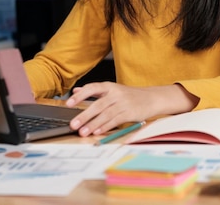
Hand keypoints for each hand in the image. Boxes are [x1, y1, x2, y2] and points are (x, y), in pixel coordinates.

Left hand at [65, 82, 197, 136]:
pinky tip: (97, 132)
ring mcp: (123, 103)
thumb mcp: (112, 89)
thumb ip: (94, 91)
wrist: (151, 98)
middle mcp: (115, 93)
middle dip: (84, 115)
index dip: (80, 95)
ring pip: (105, 115)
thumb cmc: (129, 95)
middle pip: (98, 105)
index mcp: (109, 86)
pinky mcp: (130, 113)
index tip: (68, 103)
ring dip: (93, 124)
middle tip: (73, 124)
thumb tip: (76, 91)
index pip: (92, 88)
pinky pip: (115, 121)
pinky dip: (105, 127)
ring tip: (83, 132)